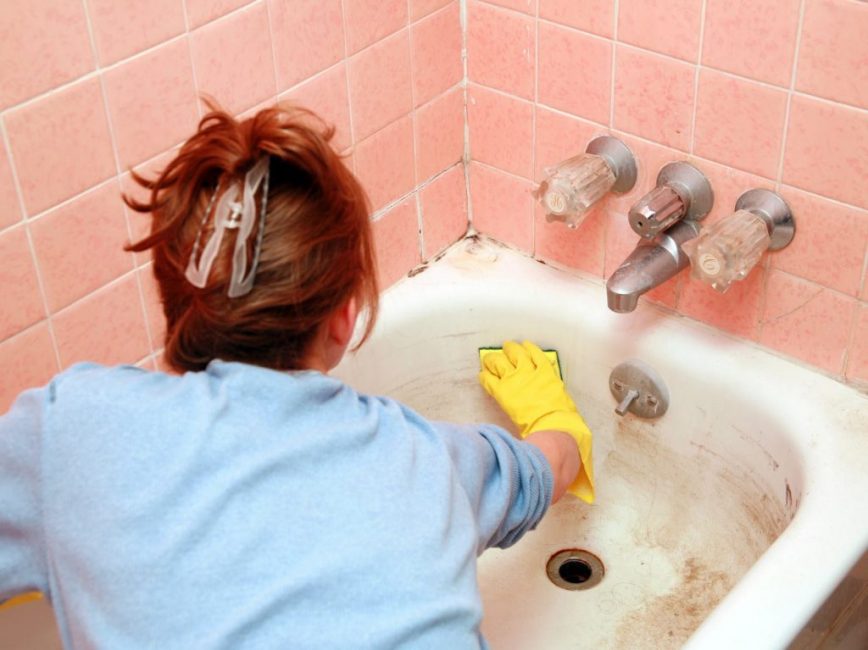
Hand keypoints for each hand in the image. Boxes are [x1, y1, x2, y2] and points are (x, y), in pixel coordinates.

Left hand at [479, 340, 593, 502]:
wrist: (554, 428)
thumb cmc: (563, 418)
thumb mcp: (562, 398)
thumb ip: (553, 389)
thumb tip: (550, 391)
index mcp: (547, 373)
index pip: (535, 353)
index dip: (527, 348)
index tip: (523, 346)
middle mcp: (530, 372)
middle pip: (515, 352)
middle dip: (509, 350)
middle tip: (505, 349)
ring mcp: (516, 380)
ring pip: (499, 361)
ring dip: (494, 359)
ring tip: (489, 359)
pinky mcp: (504, 392)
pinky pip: (490, 380)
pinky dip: (485, 376)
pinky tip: (483, 374)